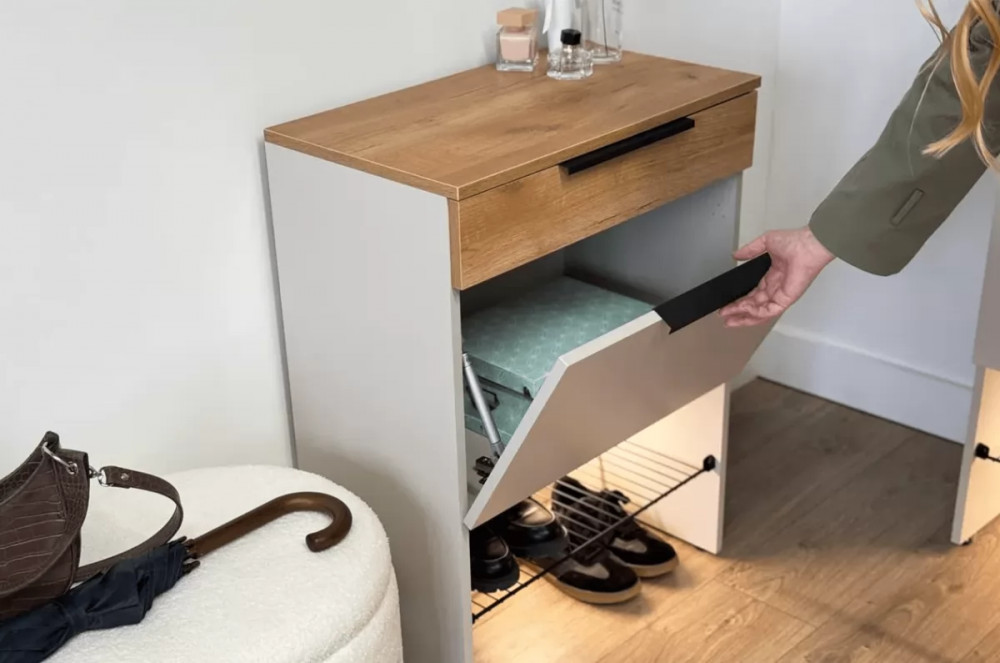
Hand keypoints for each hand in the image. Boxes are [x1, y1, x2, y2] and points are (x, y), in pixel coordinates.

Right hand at [720, 226, 834, 326]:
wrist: (808, 245)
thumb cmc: (795, 242)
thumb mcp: (765, 243)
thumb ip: (749, 250)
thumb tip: (736, 255)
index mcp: (773, 276)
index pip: (753, 294)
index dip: (739, 300)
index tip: (727, 303)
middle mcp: (776, 288)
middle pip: (754, 306)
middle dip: (737, 312)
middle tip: (723, 315)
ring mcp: (781, 295)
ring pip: (759, 312)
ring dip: (744, 317)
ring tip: (729, 319)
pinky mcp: (785, 299)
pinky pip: (769, 311)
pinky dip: (756, 313)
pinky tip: (743, 311)